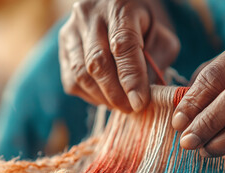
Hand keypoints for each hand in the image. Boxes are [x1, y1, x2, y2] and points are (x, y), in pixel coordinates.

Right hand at [59, 0, 179, 111]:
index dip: (131, 78)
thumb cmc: (146, 26)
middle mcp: (90, 14)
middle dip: (116, 94)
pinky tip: (105, 97)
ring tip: (120, 105)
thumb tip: (143, 97)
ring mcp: (71, 29)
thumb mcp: (161, 37)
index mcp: (120, 6)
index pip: (123, 46)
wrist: (118, 8)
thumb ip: (155, 64)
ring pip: (81, 74)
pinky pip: (71, 79)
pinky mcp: (63, 46)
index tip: (140, 102)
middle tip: (131, 109)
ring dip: (102, 97)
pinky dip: (90, 96)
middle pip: (98, 63)